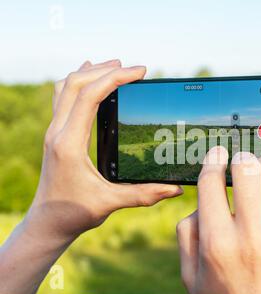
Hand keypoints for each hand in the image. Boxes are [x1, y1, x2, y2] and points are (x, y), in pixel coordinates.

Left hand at [0, 60, 181, 293]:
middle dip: (104, 70)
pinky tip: (91, 83)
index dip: (115, 78)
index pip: (90, 97)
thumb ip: (145, 194)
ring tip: (113, 67)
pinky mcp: (56, 135)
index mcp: (70, 143)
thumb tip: (175, 189)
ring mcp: (54, 132)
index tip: (139, 72)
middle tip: (131, 68)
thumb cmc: (74, 213)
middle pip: (74, 84)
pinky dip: (78, 84)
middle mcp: (58, 132)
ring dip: (89, 73)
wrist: (47, 222)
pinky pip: (62, 98)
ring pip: (65, 87)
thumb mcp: (111, 202)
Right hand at [176, 146, 260, 293]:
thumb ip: (187, 236)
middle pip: (247, 174)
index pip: (211, 184)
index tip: (218, 153)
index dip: (213, 161)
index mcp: (217, 244)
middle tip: (241, 159)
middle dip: (242, 158)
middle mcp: (250, 240)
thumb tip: (200, 202)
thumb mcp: (192, 276)